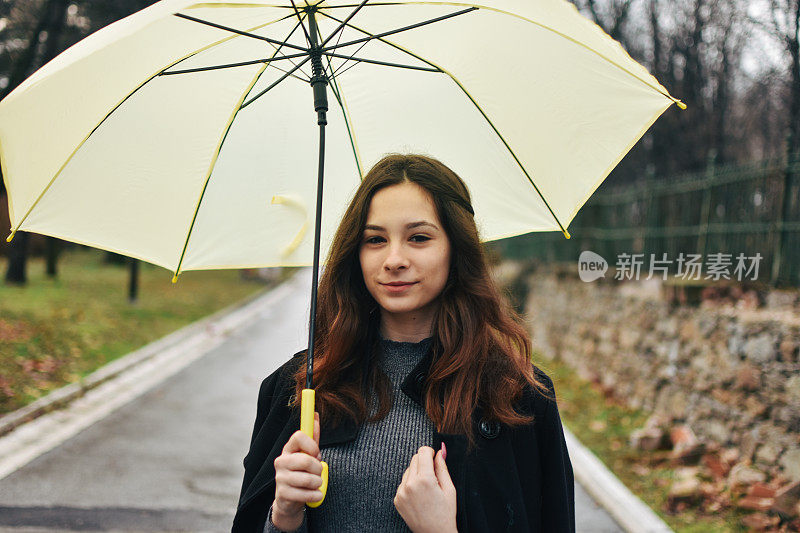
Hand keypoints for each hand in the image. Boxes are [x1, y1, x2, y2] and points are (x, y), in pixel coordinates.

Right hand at [272, 411, 322, 530]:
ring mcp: (280, 478)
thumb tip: (316, 415)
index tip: (316, 453)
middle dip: (318, 468)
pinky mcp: (283, 494)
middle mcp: (281, 461)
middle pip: (306, 460)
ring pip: (309, 479)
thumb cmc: (302, 473)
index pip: (298, 436)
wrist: (290, 500)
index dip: (311, 444)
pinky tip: (315, 494)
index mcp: (288, 449)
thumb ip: (313, 437)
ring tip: (315, 484)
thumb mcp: (308, 454)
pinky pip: (307, 494)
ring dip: (318, 483)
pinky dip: (316, 495)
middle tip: (317, 472)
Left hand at [394, 444, 457, 532]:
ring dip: (417, 473)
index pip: (423, 452)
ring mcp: (401, 492)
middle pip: (414, 459)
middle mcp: (410, 484)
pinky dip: (410, 484)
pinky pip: (403, 482)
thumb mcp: (449, 489)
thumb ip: (442, 467)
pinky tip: (419, 495)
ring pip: (408, 470)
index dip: (430, 452)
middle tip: (433, 476)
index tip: (434, 458)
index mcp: (425, 480)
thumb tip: (440, 450)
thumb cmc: (445, 513)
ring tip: (426, 488)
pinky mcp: (397, 499)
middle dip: (424, 462)